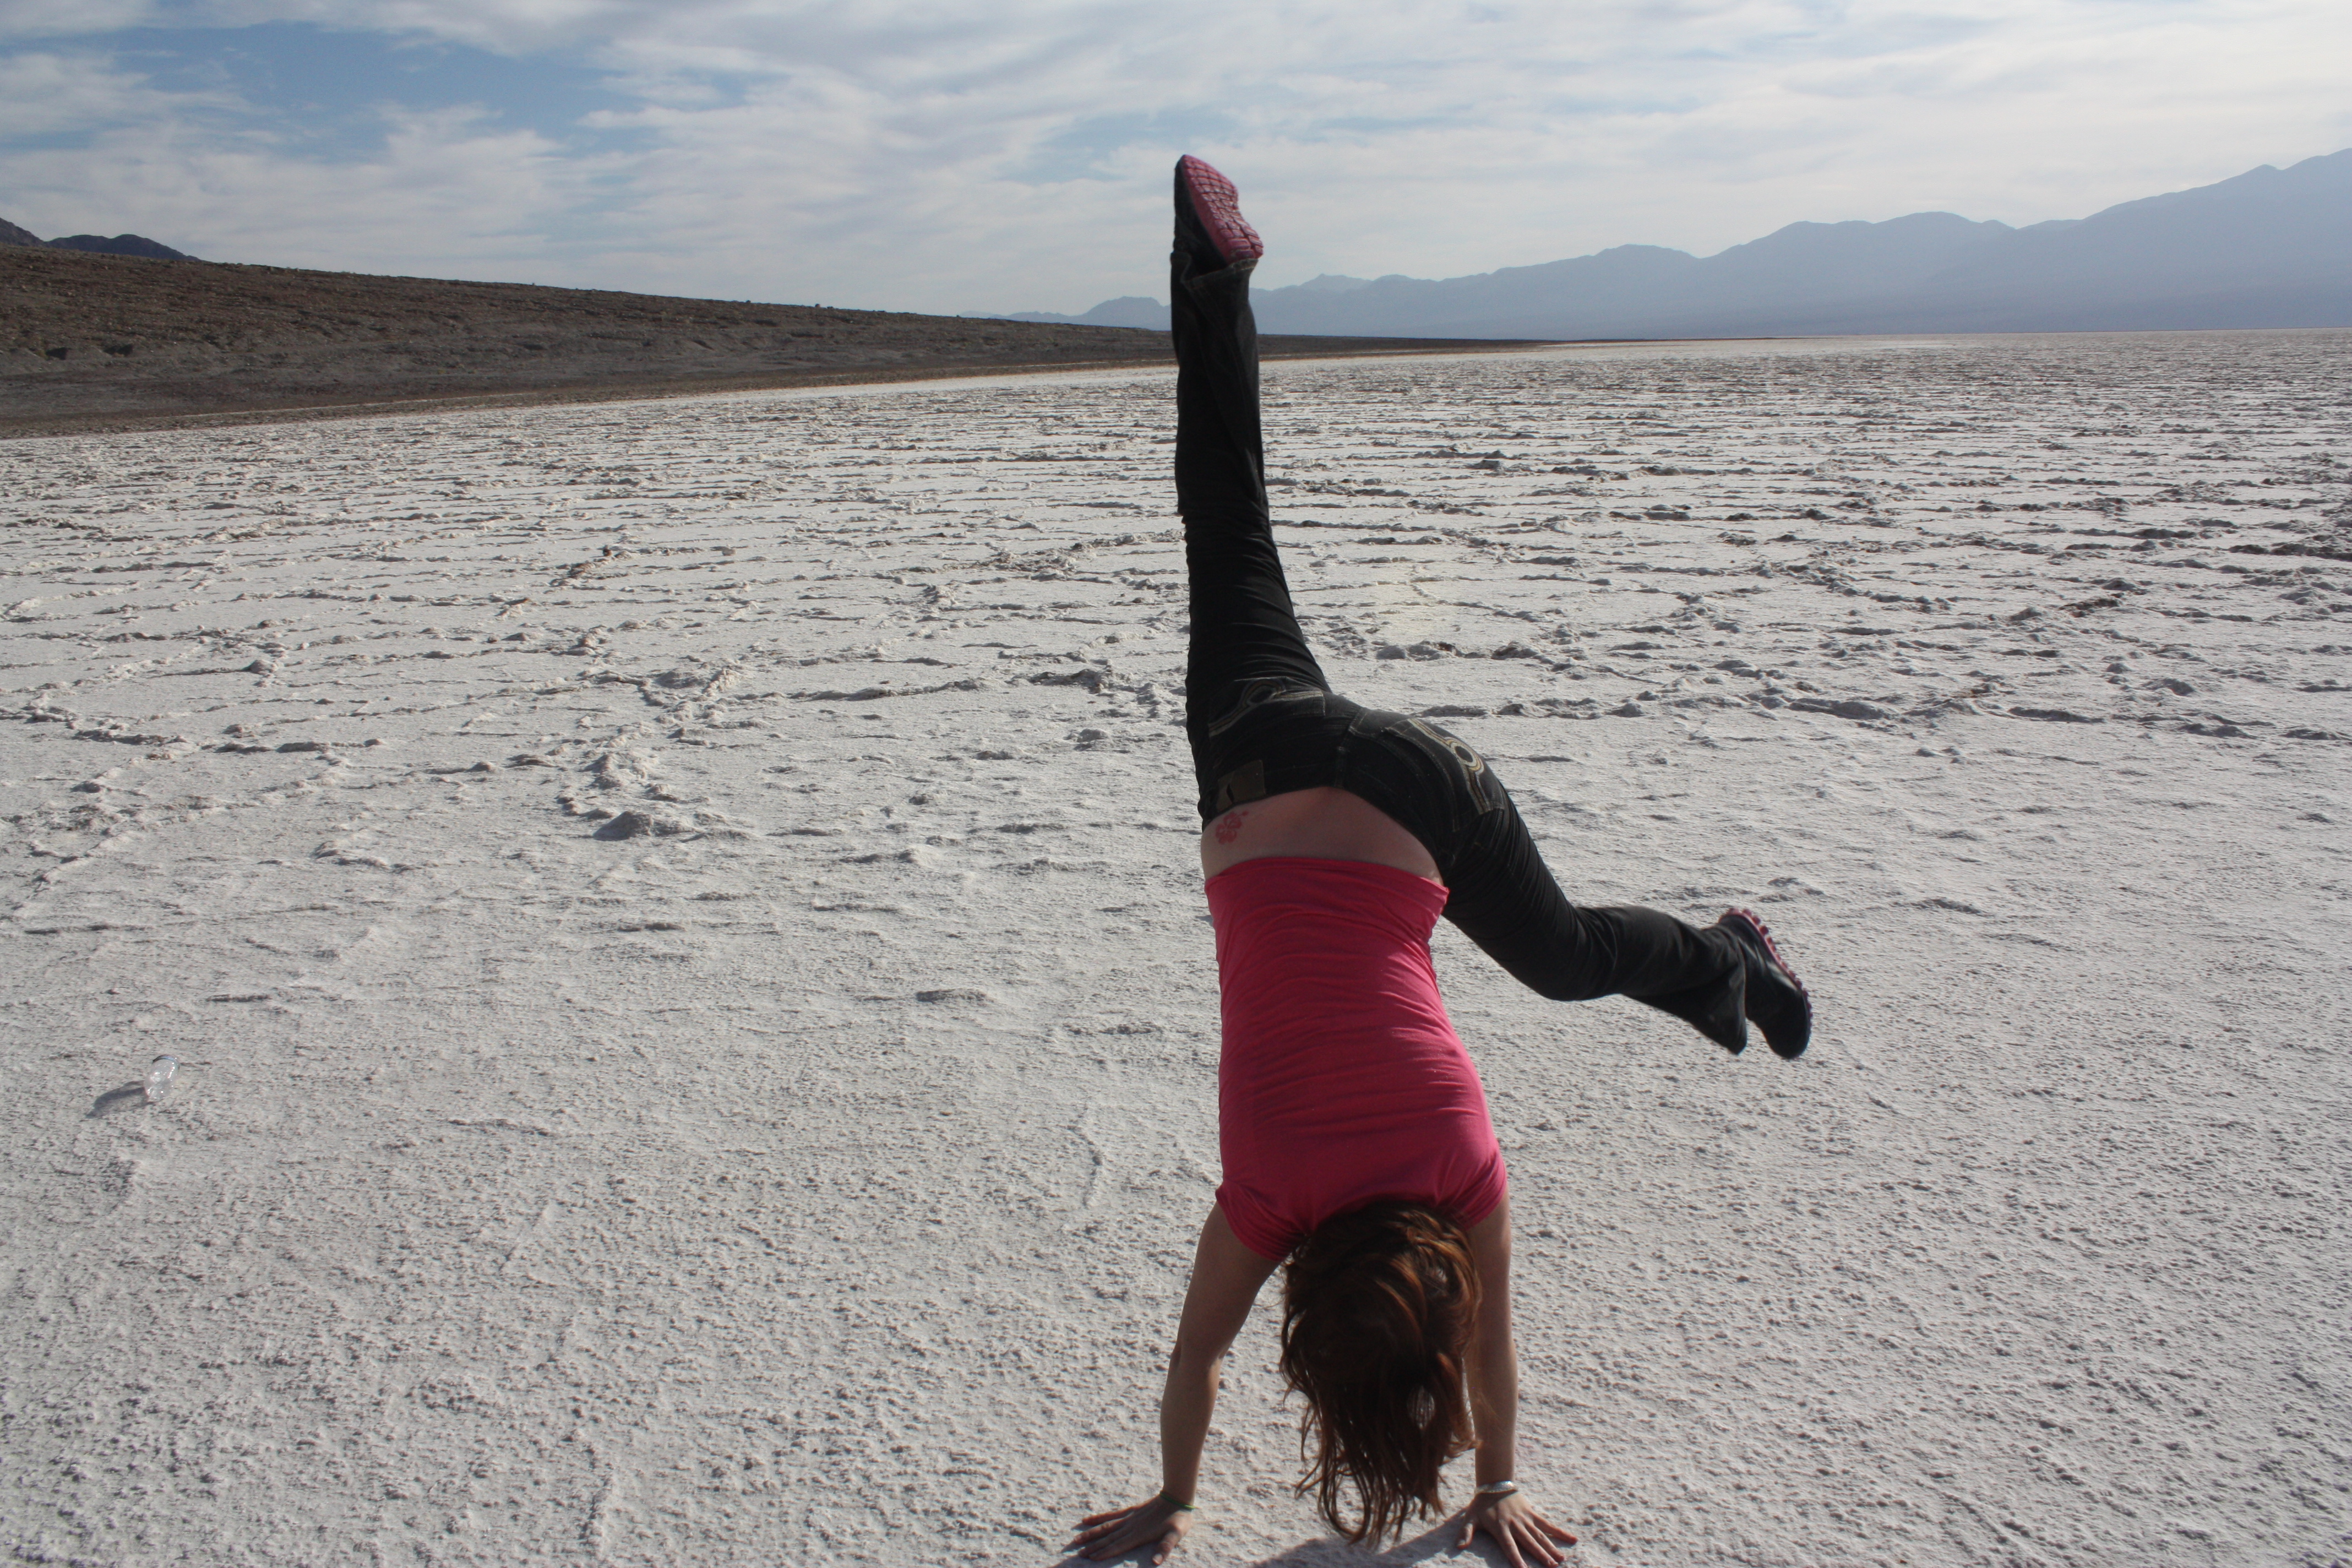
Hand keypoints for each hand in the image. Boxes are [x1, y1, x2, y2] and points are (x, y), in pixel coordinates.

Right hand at [1065, 1495, 1195, 1562]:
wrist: (1177, 1496)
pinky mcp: (1130, 1511)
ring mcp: (1129, 1517)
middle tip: (1077, 1553)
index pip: (1118, 1545)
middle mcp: (1131, 1526)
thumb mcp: (1175, 1536)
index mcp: (1139, 1534)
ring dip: (1091, 1534)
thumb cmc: (1178, 1519)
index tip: (1090, 1557)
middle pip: (1108, 1537)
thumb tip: (1156, 1562)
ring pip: (1106, 1527)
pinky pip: (1111, 1515)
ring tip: (1076, 1539)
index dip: (1105, 1552)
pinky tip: (1087, 1520)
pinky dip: (1099, 1518)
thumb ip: (1165, 1548)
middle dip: (1093, 1546)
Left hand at [1458, 1488, 1576, 1567]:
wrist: (1493, 1483)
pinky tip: (1572, 1538)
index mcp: (1500, 1528)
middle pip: (1529, 1542)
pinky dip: (1560, 1532)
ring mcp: (1525, 1519)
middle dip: (1540, 1555)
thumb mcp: (1470, 1518)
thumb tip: (1458, 1546)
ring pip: (1540, 1535)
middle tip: (1552, 1567)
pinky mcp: (1532, 1513)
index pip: (1509, 1546)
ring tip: (1560, 1559)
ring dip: (1551, 1547)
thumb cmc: (1481, 1505)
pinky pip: (1548, 1524)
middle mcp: (1515, 1524)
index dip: (1516, 1558)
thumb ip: (1465, 1533)